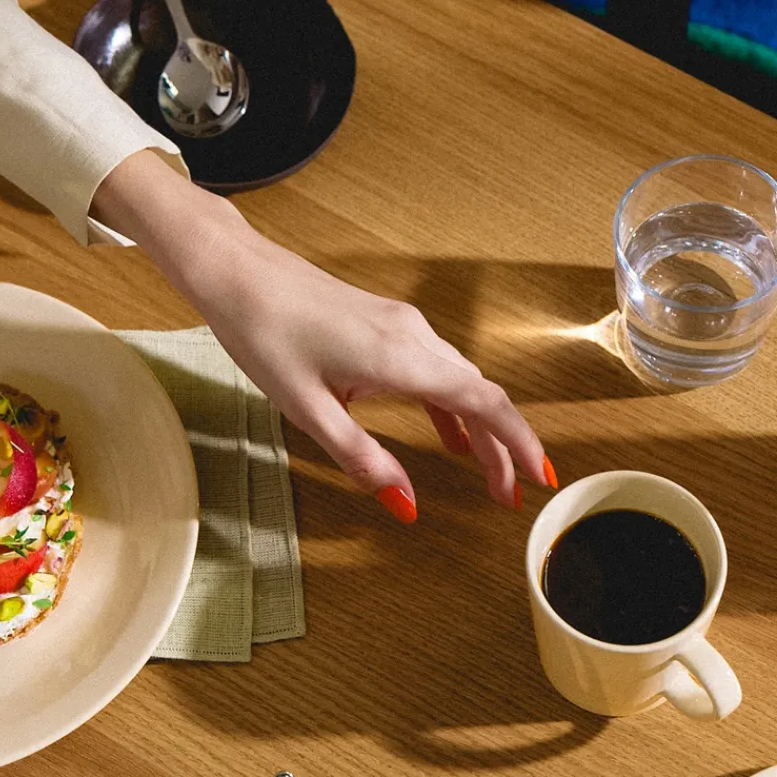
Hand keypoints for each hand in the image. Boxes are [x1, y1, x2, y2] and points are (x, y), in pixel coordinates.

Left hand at [92, 152, 555, 519]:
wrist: (238, 271)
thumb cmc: (264, 332)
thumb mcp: (309, 410)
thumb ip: (362, 459)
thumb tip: (405, 504)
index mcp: (401, 359)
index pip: (484, 403)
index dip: (518, 443)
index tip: (538, 477)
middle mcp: (415, 337)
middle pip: (481, 396)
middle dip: (503, 447)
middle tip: (510, 494)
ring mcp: (405, 326)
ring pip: (462, 382)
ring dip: (480, 428)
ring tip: (487, 473)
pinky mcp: (389, 324)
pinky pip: (438, 369)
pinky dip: (453, 406)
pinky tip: (449, 434)